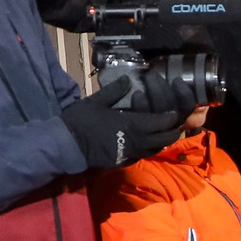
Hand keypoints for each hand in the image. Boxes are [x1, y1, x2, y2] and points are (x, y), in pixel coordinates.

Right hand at [61, 81, 184, 170]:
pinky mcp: (122, 161)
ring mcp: (130, 153)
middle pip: (164, 139)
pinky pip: (142, 156)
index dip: (171, 117)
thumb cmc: (80, 120)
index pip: (161, 122)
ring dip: (162, 142)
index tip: (174, 112)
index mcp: (132, 124)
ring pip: (155, 150)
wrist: (65, 145)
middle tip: (175, 124)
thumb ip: (115, 91)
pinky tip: (146, 144)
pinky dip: (149, 150)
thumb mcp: (96, 101)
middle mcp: (136, 141)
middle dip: (172, 132)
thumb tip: (127, 79)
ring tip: (164, 134)